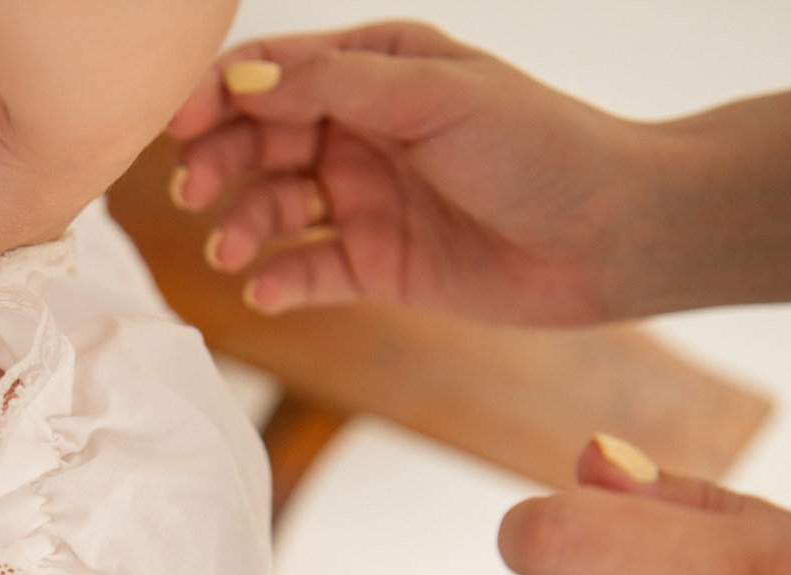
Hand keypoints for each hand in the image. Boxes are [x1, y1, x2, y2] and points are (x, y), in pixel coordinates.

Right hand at [165, 23, 649, 324]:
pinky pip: (308, 271)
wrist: (614, 237)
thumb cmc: (541, 146)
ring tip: (233, 250)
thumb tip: (243, 76)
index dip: (217, 96)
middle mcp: (361, 131)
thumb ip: (336, 84)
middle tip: (194, 193)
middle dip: (219, 164)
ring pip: (274, 208)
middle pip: (258, 141)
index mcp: (375, 70)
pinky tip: (267, 289)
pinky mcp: (377, 266)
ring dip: (244, 225)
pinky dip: (280, 280)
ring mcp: (366, 199)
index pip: (273, 74)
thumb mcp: (435, 95)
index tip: (176, 126)